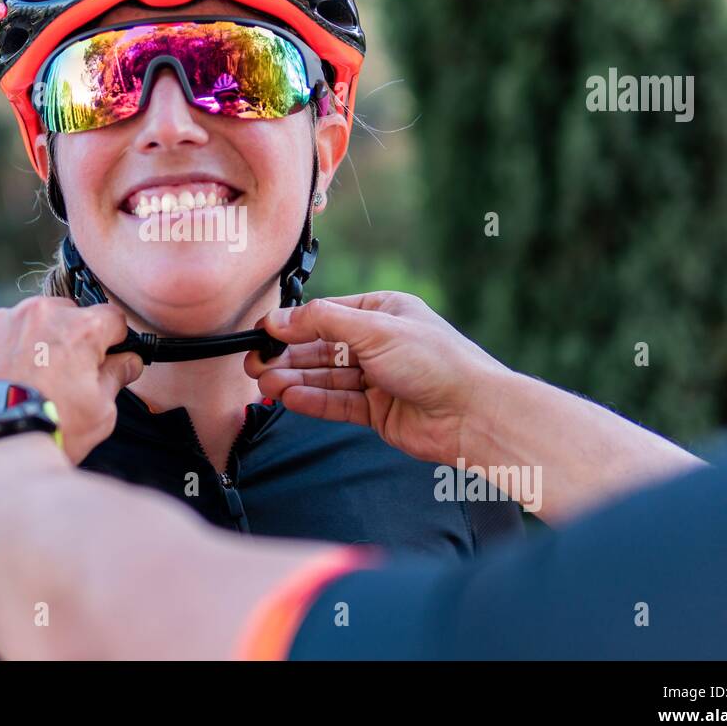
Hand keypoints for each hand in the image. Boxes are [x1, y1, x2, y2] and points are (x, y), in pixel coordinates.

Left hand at [0, 296, 142, 463]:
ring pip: (24, 323)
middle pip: (65, 315)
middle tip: (61, 378)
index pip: (111, 318)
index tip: (105, 359)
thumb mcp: (100, 412)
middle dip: (67, 339)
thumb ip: (116, 378)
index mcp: (78, 328)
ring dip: (30, 343)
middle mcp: (37, 314)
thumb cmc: (50, 432)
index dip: (113, 341)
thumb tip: (128, 362)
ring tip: (24, 385)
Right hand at [245, 291, 510, 464]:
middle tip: (254, 365)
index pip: (327, 315)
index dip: (293, 325)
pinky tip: (289, 398)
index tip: (262, 333)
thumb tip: (279, 318)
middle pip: (322, 348)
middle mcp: (379, 343)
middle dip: (288, 357)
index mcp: (383, 312)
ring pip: (326, 377)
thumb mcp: (374, 330)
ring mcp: (378, 378)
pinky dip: (313, 400)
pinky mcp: (378, 411)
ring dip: (295, 379)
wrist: (472, 413)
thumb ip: (323, 322)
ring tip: (265, 386)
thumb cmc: (436, 362)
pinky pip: (338, 403)